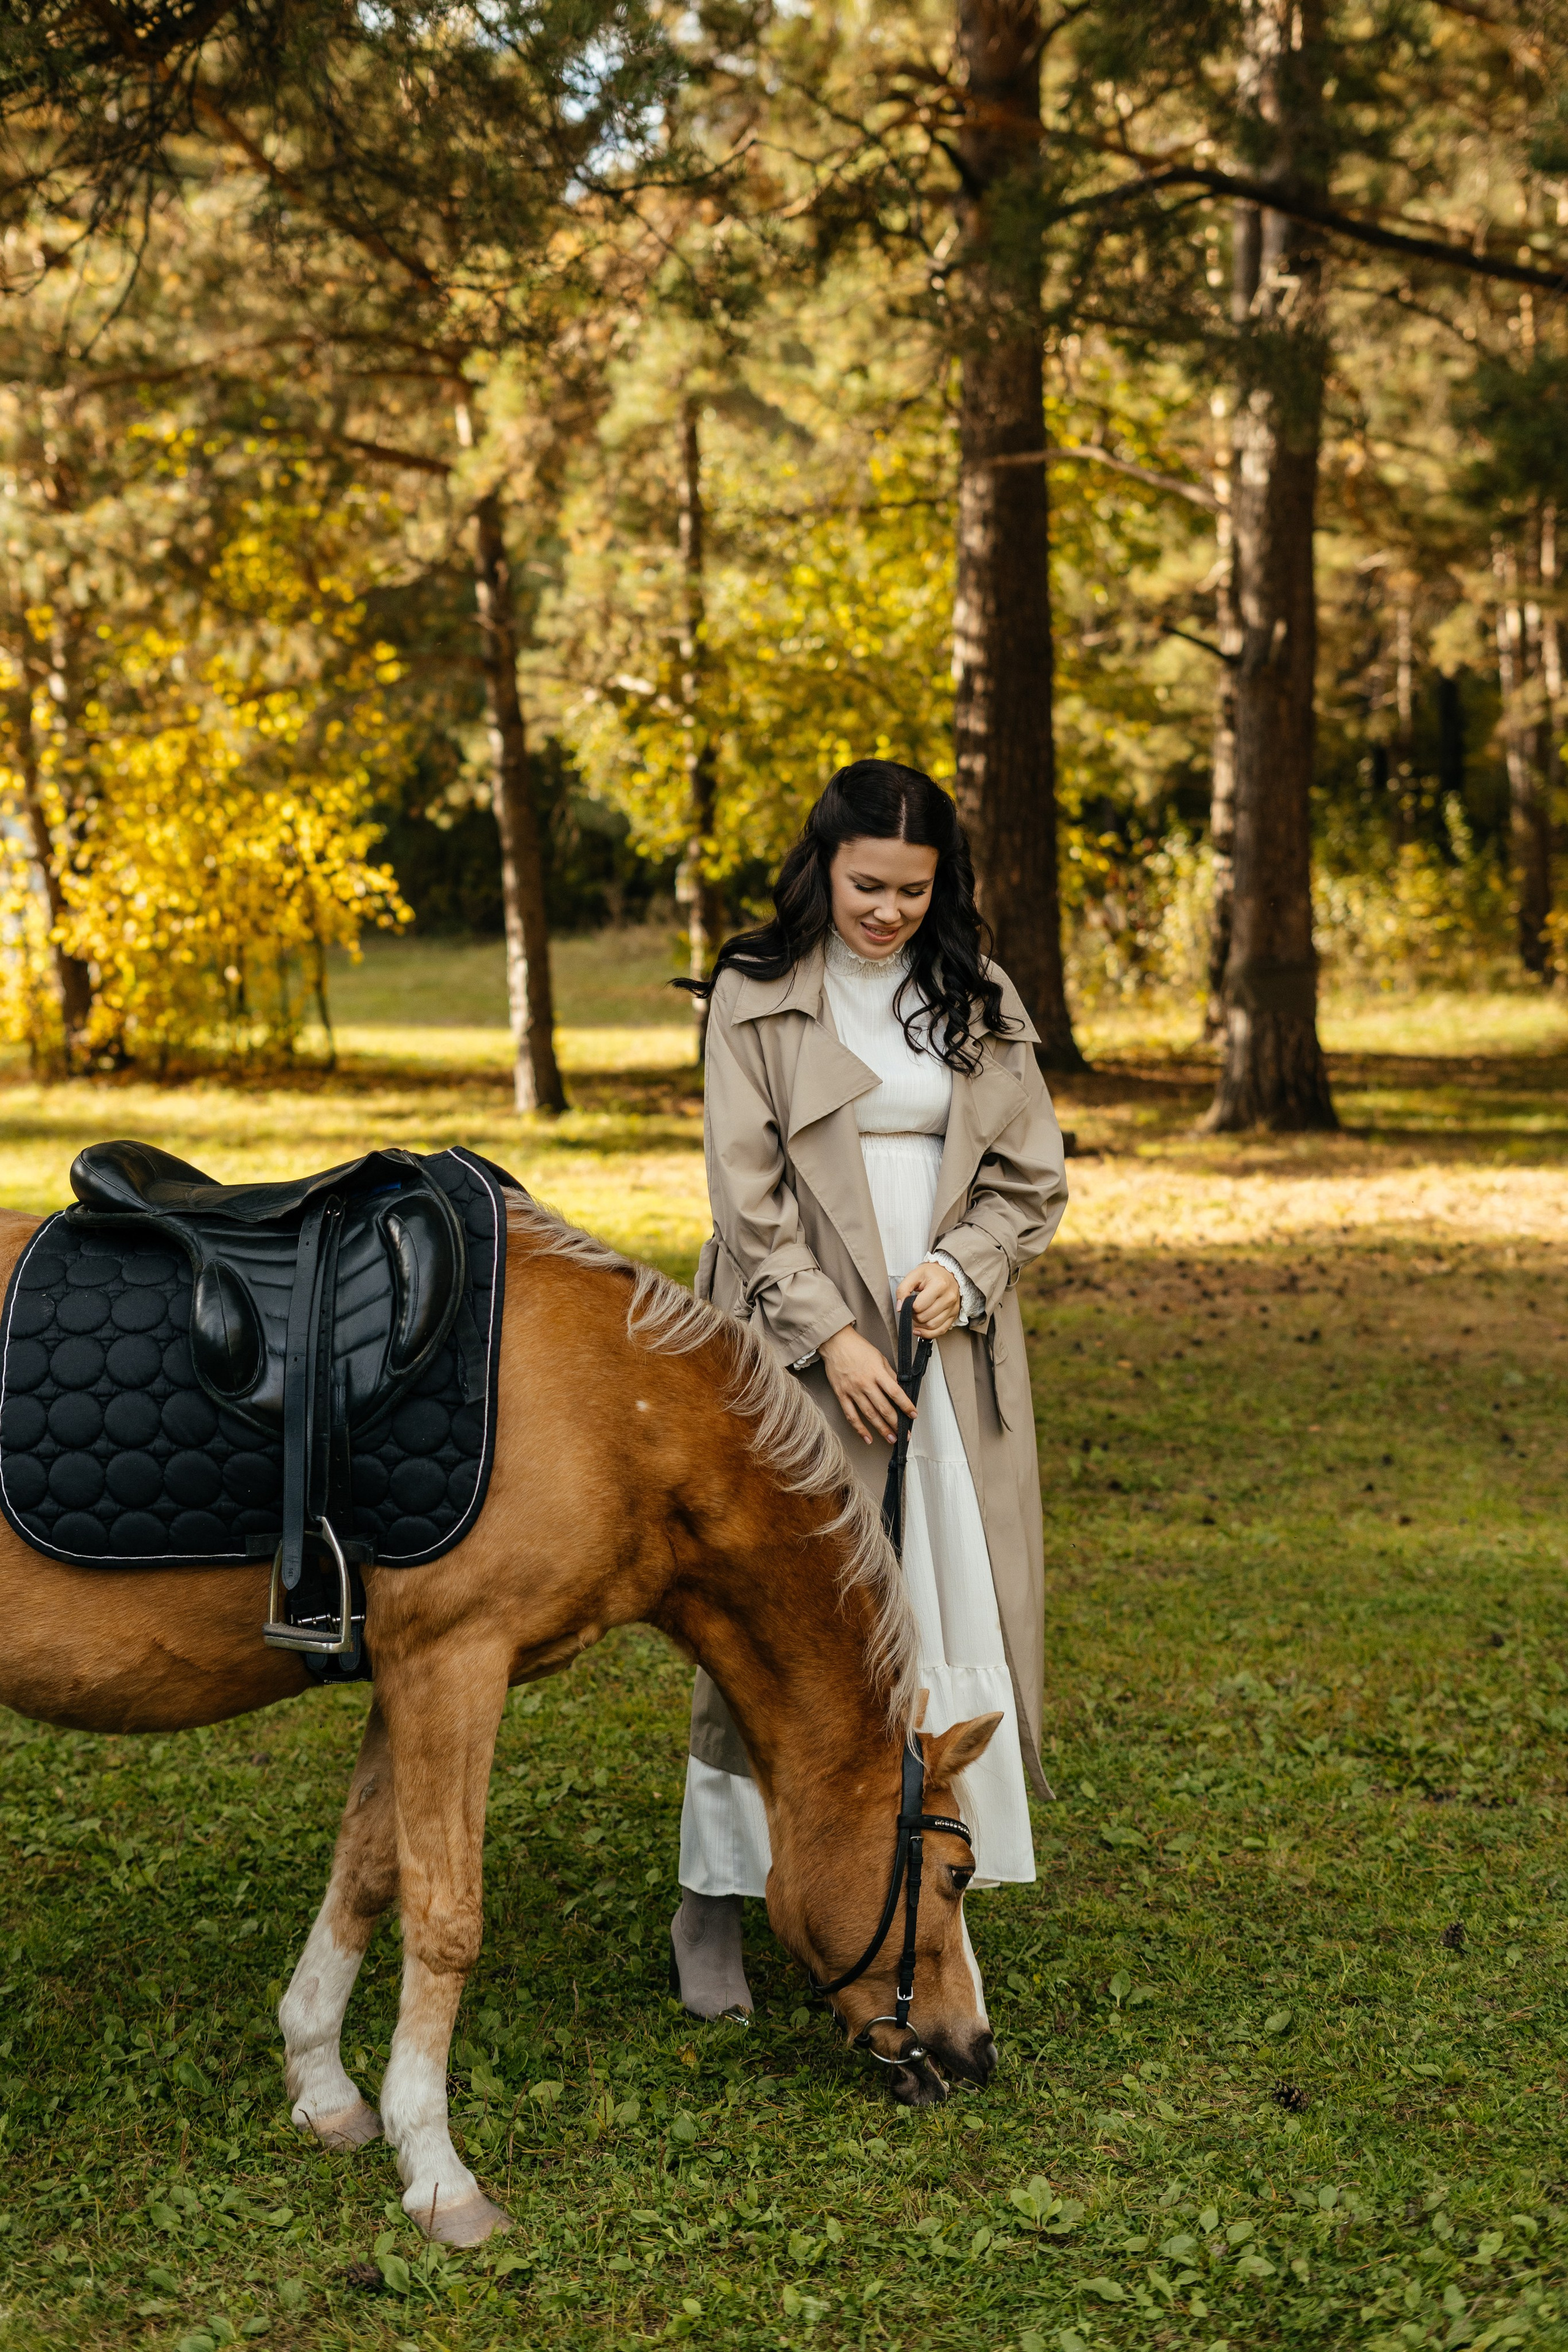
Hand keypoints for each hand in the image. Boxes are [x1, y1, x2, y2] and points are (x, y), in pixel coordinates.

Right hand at [820, 1325, 917, 1445]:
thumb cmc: (858, 1348)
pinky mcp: (841, 1394)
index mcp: (877, 1372)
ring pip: (869, 1414)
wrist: (835, 1342)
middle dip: (896, 1423)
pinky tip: (867, 1438)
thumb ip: (889, 1374)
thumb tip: (900, 1389)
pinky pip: (851, 1415)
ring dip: (882, 1429)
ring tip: (891, 1439)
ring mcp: (852, 1390)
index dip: (906, 1406)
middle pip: (884, 1407)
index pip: (895, 1393)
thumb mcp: (879, 1357)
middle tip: (904, 1434)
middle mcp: (865, 1383)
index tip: (913, 1415)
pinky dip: (860, 1429)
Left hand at [895, 1259, 962, 1339]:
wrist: (948, 1273)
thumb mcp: (914, 1275)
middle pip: (925, 1318)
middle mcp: (948, 1297)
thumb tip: (900, 1307)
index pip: (919, 1306)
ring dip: (921, 1325)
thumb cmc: (931, 1274)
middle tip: (912, 1310)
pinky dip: (929, 1333)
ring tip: (918, 1316)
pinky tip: (921, 1330)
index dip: (910, 1307)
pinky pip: (941, 1330)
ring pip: (932, 1326)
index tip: (910, 1303)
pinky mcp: (954, 1315)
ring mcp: (953, 1308)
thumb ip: (903, 1290)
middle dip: (914, 1316)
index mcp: (939, 1285)